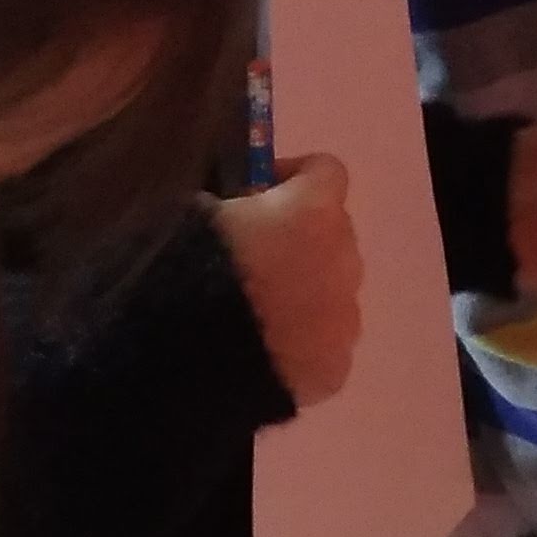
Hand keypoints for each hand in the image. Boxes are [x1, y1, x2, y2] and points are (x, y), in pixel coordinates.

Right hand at [215, 152, 359, 407]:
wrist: (192, 360)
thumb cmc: (190, 271)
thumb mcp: (195, 213)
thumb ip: (227, 201)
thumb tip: (232, 205)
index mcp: (314, 210)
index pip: (325, 171)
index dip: (293, 177)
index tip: (258, 192)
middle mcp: (344, 258)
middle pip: (332, 233)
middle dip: (299, 238)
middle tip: (253, 257)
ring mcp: (346, 316)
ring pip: (333, 291)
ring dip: (304, 291)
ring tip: (255, 312)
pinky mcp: (337, 365)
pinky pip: (325, 343)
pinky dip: (302, 342)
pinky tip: (265, 352)